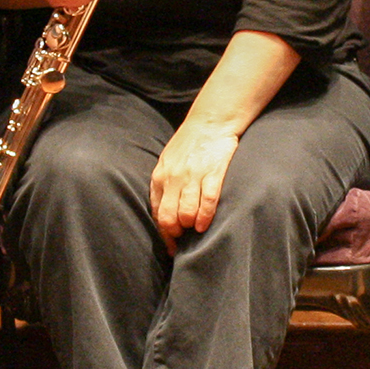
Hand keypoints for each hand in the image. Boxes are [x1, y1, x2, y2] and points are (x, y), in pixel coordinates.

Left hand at [149, 122, 239, 252]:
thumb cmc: (188, 146)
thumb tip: (162, 214)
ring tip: (195, 229)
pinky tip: (205, 224)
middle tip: (184, 237)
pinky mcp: (212, 173)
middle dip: (175, 233)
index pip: (157, 212)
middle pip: (169, 217)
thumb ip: (163, 186)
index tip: (171, 246)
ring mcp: (193, 176)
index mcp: (160, 176)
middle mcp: (174, 178)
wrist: (209, 122)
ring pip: (187, 213)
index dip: (163, 233)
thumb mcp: (167, 163)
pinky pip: (207, 202)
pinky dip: (205, 217)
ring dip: (190, 226)